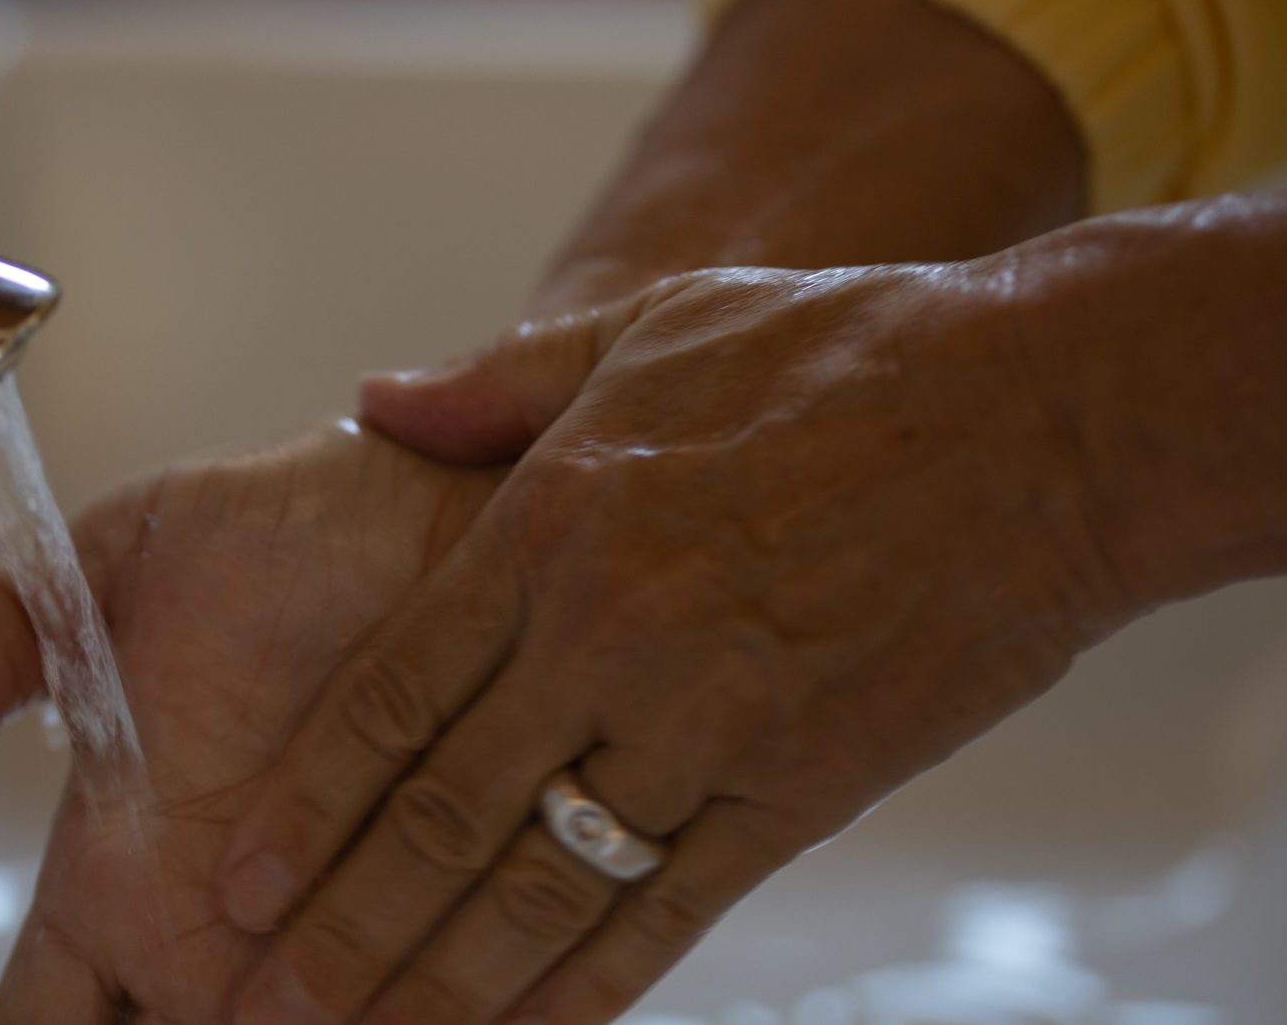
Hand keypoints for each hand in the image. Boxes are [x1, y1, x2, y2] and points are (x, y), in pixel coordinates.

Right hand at [0, 422, 502, 1023]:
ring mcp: (332, 966)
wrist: (456, 511)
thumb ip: (6, 631)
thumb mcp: (128, 554)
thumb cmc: (297, 533)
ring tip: (341, 1004)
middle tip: (223, 1004)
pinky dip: (446, 1022)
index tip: (76, 1021)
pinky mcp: (452, 963)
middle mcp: (213, 949)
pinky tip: (454, 1005)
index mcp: (117, 886)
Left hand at [217, 266, 1138, 1024]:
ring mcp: (707, 725)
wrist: (1043, 418)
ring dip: (444, 980)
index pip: (394, 695)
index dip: (310, 799)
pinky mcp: (802, 790)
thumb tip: (374, 402)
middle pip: (443, 813)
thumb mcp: (648, 328)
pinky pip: (672, 912)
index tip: (244, 872)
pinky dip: (593, 989)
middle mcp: (610, 638)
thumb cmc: (844, 358)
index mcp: (553, 524)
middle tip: (263, 1002)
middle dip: (346, 924)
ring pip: (542, 885)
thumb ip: (498, 384)